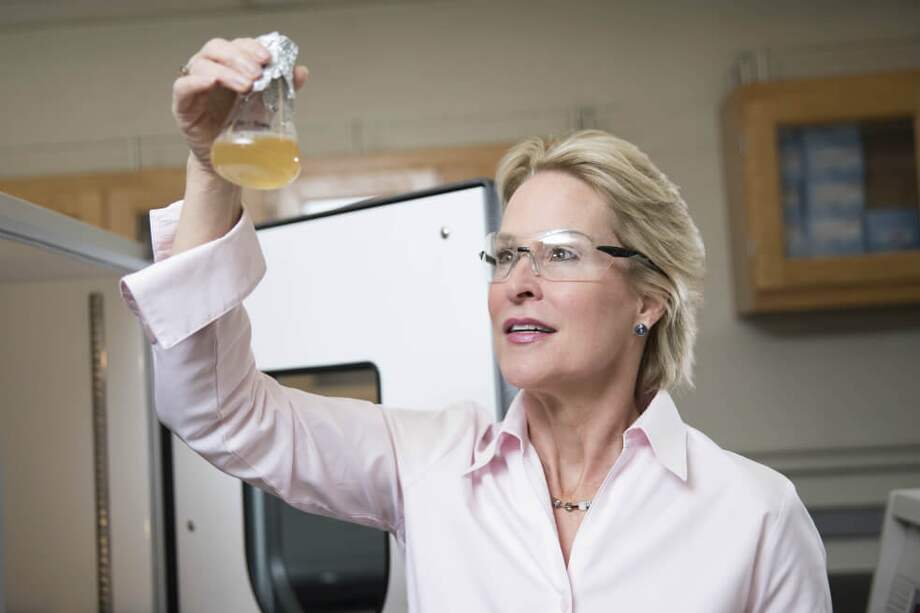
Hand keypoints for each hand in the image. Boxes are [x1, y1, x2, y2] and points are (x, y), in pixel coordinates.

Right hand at [172, 37, 309, 171]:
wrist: (233, 160)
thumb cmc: (248, 128)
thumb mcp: (269, 105)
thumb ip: (283, 87)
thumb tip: (302, 71)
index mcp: (230, 66)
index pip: (237, 45)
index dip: (251, 47)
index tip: (268, 58)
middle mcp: (210, 70)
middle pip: (217, 48)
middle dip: (240, 58)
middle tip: (258, 74)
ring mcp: (194, 86)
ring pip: (202, 64)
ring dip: (225, 71)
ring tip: (246, 85)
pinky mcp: (182, 105)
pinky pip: (183, 86)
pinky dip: (196, 81)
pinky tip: (211, 82)